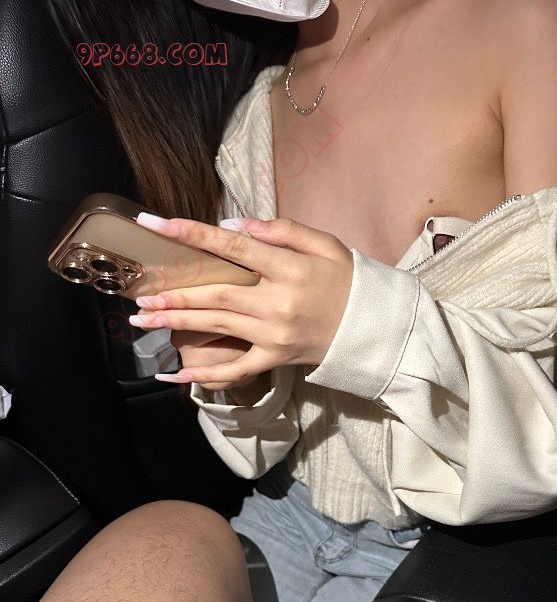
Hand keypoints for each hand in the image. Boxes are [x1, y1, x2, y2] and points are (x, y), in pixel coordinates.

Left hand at [128, 214, 354, 388]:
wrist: (373, 328)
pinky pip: (235, 370)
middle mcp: (277, 304)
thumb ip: (281, 230)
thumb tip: (232, 227)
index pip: (233, 248)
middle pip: (215, 293)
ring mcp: (274, 335)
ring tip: (142, 319)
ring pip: (217, 325)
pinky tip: (175, 376)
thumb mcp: (324, 243)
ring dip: (176, 321)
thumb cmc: (347, 280)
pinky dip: (205, 375)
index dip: (192, 235)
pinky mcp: (275, 359)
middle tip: (138, 292)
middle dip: (173, 291)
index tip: (155, 225)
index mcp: (290, 269)